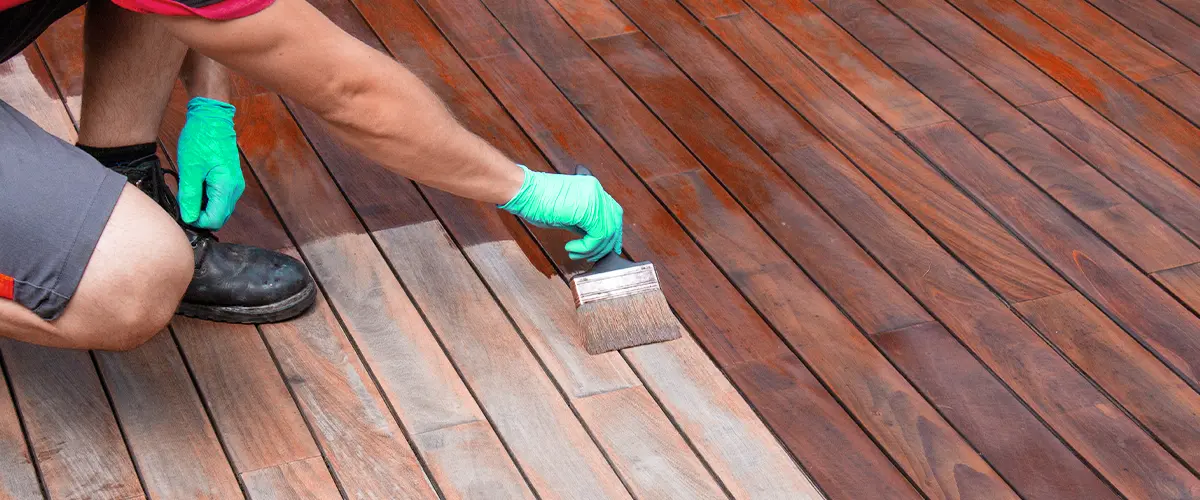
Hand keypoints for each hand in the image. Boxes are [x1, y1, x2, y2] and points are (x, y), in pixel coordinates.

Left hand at [177, 97, 244, 229]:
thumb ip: (190, 196)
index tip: (182, 212)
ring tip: (188, 192)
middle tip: (183, 203)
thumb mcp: (189, 168)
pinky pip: (220, 198)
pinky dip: (207, 199)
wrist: (212, 119)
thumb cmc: (200, 139)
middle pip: (219, 217)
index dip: (196, 222)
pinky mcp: (231, 180)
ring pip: (219, 209)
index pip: (214, 220)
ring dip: (203, 207)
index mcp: (226, 186)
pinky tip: (195, 186)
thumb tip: (188, 218)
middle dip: (200, 216)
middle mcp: (235, 189)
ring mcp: (235, 185)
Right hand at [500, 165, 623, 260]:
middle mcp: (596, 191)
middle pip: (614, 222)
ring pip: (607, 232)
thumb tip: (590, 236)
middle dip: (605, 244)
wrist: (524, 192)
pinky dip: (586, 247)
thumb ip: (582, 222)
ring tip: (576, 253)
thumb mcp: (566, 213)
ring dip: (593, 248)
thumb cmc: (537, 201)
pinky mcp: (587, 210)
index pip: (612, 212)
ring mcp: (594, 199)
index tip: (605, 247)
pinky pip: (597, 236)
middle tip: (591, 256)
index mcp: (592, 189)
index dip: (611, 233)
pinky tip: (572, 248)